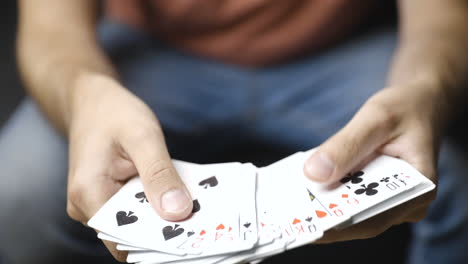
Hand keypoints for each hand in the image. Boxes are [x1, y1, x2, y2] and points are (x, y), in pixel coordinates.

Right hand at [65, 73, 192, 260]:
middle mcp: (87, 207)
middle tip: (202, 218)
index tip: (192, 235)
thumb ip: (159, 174)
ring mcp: (98, 204)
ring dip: (165, 215)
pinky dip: (158, 204)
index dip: (158, 243)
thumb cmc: (113, 113)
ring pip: (137, 223)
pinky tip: (179, 194)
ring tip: (196, 206)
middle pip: (132, 235)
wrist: (92, 101)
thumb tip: (179, 211)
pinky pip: (137, 210)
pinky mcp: (110, 198)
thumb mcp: (143, 137)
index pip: (125, 241)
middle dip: (167, 229)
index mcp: (89, 194)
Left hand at [303, 80, 444, 241]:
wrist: (418, 105)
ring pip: (351, 213)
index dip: (338, 224)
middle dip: (323, 219)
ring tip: (290, 207)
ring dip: (322, 209)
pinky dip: (328, 195)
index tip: (306, 226)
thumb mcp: (375, 119)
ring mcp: (390, 201)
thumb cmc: (404, 108)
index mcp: (419, 187)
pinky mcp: (375, 194)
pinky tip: (303, 190)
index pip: (373, 217)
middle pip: (359, 220)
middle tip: (288, 217)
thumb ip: (346, 145)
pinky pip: (349, 199)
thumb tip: (314, 173)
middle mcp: (406, 203)